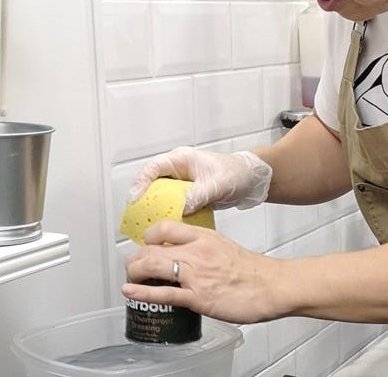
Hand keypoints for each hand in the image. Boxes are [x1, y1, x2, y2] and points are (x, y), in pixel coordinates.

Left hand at [122, 221, 286, 323]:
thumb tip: (188, 257)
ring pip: (152, 267)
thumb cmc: (254, 271)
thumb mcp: (225, 247)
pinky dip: (142, 293)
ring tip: (131, 278)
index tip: (145, 246)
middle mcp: (197, 252)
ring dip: (134, 273)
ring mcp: (196, 275)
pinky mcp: (198, 297)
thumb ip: (204, 249)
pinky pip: (164, 293)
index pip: (165, 228)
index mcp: (205, 237)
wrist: (273, 286)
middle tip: (134, 267)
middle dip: (135, 259)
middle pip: (151, 248)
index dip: (148, 237)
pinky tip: (130, 292)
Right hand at [128, 147, 271, 213]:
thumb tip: (182, 208)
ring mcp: (181, 185)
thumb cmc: (237, 172)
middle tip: (136, 217)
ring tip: (147, 226)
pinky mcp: (187, 197)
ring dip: (154, 210)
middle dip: (143, 200)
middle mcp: (178, 171)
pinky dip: (168, 216)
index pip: (153, 168)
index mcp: (181, 159)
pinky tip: (166, 228)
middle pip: (151, 184)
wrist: (251, 180)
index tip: (135, 198)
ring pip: (160, 197)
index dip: (140, 182)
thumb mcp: (217, 183)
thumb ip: (199, 194)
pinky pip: (171, 206)